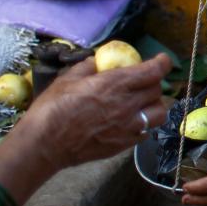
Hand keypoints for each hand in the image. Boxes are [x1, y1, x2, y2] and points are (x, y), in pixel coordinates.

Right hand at [13, 53, 170, 172]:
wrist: (44, 144)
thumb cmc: (53, 108)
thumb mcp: (67, 79)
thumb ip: (87, 67)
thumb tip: (96, 61)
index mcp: (116, 84)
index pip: (154, 71)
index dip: (162, 63)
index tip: (162, 60)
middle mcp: (128, 105)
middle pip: (157, 91)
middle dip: (153, 83)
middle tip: (143, 82)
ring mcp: (128, 127)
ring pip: (159, 114)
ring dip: (154, 106)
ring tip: (142, 104)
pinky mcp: (123, 145)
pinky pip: (144, 133)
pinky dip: (142, 125)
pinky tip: (129, 123)